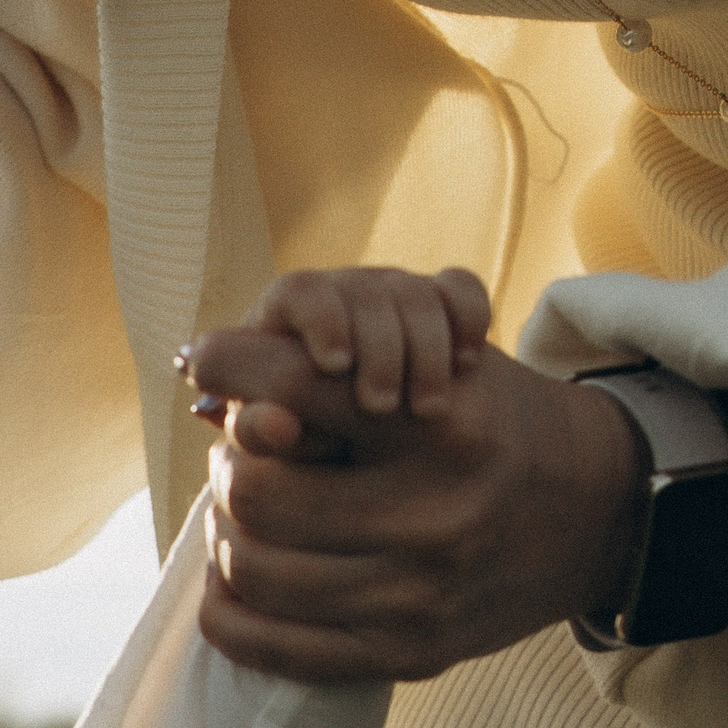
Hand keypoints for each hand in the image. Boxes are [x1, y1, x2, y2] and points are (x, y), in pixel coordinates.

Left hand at [182, 327, 647, 682]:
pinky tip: (232, 579)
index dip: (231, 363)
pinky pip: (269, 646)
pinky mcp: (407, 655)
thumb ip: (330, 375)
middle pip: (257, 493)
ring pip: (253, 570)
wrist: (600, 514)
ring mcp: (420, 595)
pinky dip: (227, 611)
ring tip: (243, 512)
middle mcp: (435, 515)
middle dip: (230, 466)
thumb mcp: (437, 371)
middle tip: (240, 455)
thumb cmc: (488, 428)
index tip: (207, 358)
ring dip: (225, 534)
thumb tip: (207, 372)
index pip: (296, 386)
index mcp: (443, 429)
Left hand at [246, 266, 492, 418]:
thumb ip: (259, 432)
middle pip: (361, 290)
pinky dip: (468, 319)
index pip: (298, 291)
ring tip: (425, 409)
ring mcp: (387, 292)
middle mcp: (336, 296)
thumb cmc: (309, 441)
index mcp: (283, 321)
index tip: (336, 366)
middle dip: (378, 350)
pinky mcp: (438, 297)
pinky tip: (464, 363)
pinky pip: (459, 286)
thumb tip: (268, 425)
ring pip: (412, 292)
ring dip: (425, 352)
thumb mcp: (278, 441)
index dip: (320, 319)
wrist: (381, 441)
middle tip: (380, 406)